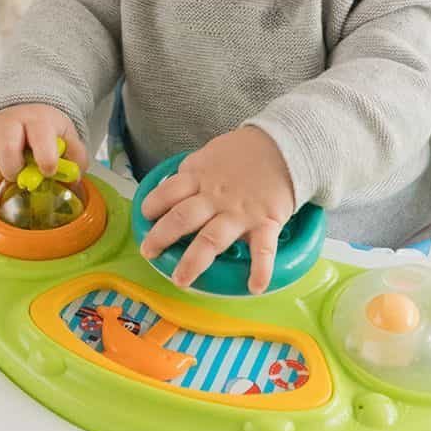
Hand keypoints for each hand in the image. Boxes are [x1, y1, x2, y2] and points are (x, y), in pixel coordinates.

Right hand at [0, 103, 87, 206]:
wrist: (31, 108)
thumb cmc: (49, 129)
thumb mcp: (68, 137)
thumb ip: (74, 157)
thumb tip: (73, 178)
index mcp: (36, 120)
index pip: (39, 134)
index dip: (44, 153)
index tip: (49, 171)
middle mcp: (9, 123)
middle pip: (5, 143)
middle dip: (10, 165)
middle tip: (17, 181)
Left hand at [138, 126, 294, 294]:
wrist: (285, 143)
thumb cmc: (246, 150)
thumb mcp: (212, 153)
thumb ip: (193, 171)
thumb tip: (174, 184)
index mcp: (200, 177)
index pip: (169, 191)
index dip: (153, 204)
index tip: (145, 216)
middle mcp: (216, 197)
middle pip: (183, 217)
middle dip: (162, 237)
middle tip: (149, 253)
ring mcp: (240, 212)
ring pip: (212, 238)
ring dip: (195, 261)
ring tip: (181, 280)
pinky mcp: (266, 221)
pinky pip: (263, 248)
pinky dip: (260, 269)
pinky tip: (255, 287)